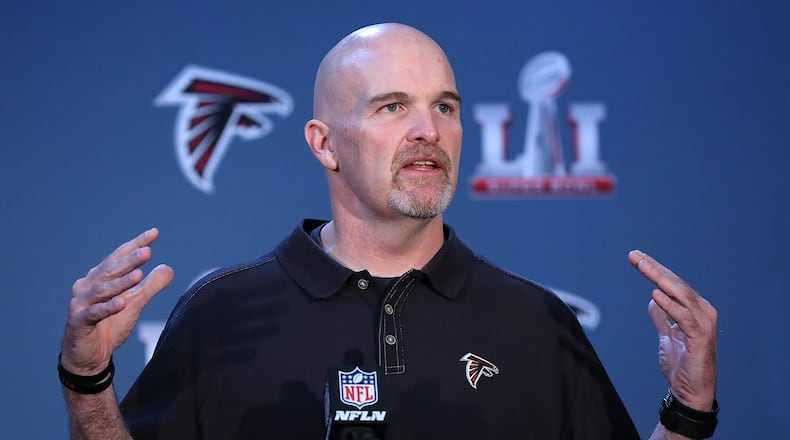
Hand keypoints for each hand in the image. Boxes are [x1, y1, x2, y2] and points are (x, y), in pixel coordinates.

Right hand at [61, 229, 173, 374]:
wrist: (89, 357)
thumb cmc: (109, 325)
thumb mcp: (134, 304)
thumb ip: (149, 287)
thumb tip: (168, 268)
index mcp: (100, 278)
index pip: (118, 257)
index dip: (135, 244)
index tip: (154, 233)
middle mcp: (87, 286)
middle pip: (110, 270)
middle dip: (130, 260)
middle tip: (148, 251)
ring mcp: (80, 303)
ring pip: (102, 289)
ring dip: (121, 282)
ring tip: (139, 274)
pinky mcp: (78, 321)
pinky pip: (94, 313)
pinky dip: (108, 307)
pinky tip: (122, 303)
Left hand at [629, 250, 717, 410]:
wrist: (690, 392)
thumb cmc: (681, 365)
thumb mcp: (667, 335)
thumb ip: (662, 317)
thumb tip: (654, 298)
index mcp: (694, 310)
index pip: (673, 284)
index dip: (655, 269)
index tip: (636, 256)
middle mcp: (702, 312)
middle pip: (676, 284)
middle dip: (654, 268)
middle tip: (634, 254)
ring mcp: (704, 324)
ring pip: (680, 294)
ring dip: (660, 278)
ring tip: (643, 265)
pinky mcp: (700, 338)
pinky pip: (683, 317)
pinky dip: (670, 305)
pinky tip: (655, 294)